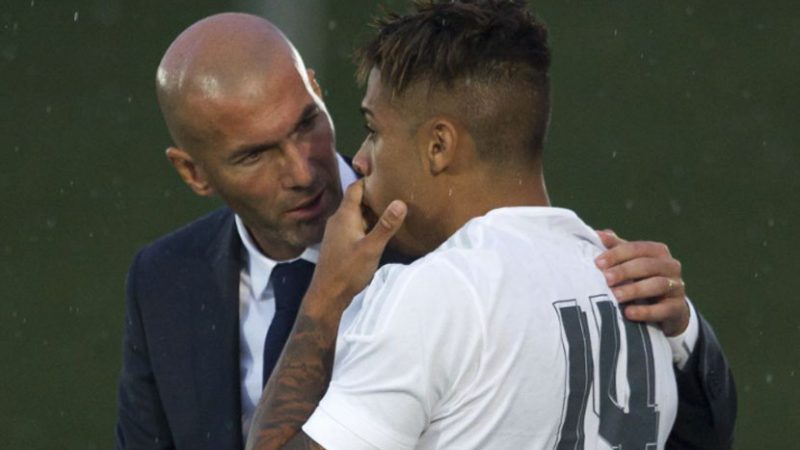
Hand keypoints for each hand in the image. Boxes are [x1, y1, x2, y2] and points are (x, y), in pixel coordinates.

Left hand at [307, 180, 406, 310]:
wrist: (327, 295)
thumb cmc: (347, 270)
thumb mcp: (371, 248)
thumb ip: (386, 226)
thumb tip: (401, 202)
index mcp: (344, 215)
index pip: (356, 188)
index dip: (370, 180)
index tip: (388, 176)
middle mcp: (339, 220)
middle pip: (357, 200)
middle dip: (375, 196)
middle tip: (397, 191)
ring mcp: (338, 232)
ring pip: (357, 215)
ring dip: (372, 212)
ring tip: (393, 209)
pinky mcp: (341, 243)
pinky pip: (356, 226)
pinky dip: (368, 224)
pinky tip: (381, 230)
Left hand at [595, 230, 688, 336]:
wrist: (667, 308)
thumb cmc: (643, 279)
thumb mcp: (631, 262)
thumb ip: (617, 248)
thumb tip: (598, 234)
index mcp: (658, 251)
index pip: (636, 248)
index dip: (616, 254)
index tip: (598, 263)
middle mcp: (670, 266)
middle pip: (647, 265)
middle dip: (624, 271)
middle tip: (606, 279)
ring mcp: (677, 287)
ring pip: (658, 285)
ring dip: (635, 290)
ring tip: (616, 296)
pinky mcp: (678, 308)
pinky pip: (664, 309)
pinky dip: (646, 311)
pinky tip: (629, 313)